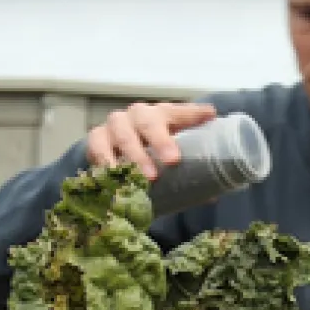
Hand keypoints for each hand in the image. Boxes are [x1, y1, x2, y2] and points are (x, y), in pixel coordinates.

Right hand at [86, 102, 217, 179]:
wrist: (112, 153)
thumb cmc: (150, 152)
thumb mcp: (173, 152)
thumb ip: (192, 165)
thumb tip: (213, 197)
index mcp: (162, 114)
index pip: (179, 112)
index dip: (191, 116)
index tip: (207, 120)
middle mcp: (137, 115)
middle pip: (147, 121)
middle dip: (160, 140)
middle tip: (173, 161)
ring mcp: (114, 126)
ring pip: (123, 135)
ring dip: (135, 155)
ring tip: (145, 177)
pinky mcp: (96, 140)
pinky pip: (98, 149)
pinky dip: (106, 163)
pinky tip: (114, 178)